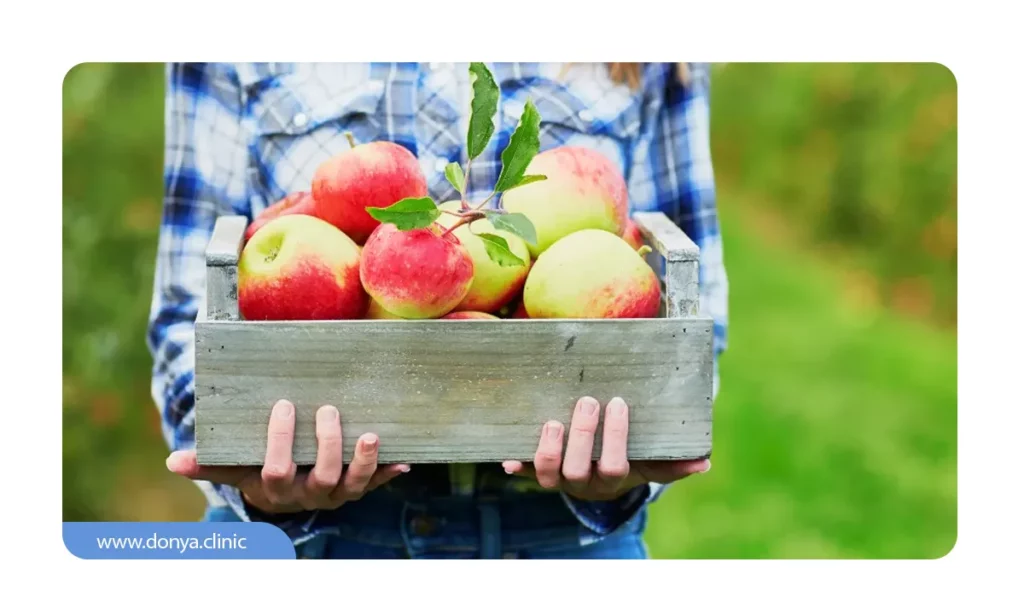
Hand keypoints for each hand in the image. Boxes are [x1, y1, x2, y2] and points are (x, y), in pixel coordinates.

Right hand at [165, 400, 409, 513]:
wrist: (286, 494)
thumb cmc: (258, 468)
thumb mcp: (235, 466)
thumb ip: (210, 462)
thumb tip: (173, 461)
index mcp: (277, 489)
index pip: (276, 469)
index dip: (280, 441)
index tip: (284, 405)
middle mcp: (309, 496)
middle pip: (321, 477)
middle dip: (326, 445)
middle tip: (328, 410)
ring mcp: (337, 493)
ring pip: (353, 484)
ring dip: (364, 462)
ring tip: (370, 435)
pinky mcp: (359, 487)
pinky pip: (377, 483)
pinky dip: (389, 472)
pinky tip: (404, 460)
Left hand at [502, 396, 709, 500]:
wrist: (597, 476)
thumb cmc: (628, 460)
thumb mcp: (650, 462)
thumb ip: (674, 463)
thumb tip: (704, 462)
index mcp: (611, 479)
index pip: (616, 465)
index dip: (615, 438)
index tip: (617, 403)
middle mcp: (582, 482)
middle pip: (578, 469)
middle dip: (582, 436)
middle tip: (586, 402)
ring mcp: (557, 477)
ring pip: (547, 474)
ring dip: (546, 450)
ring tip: (551, 422)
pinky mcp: (535, 470)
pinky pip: (523, 470)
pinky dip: (515, 464)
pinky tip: (507, 457)